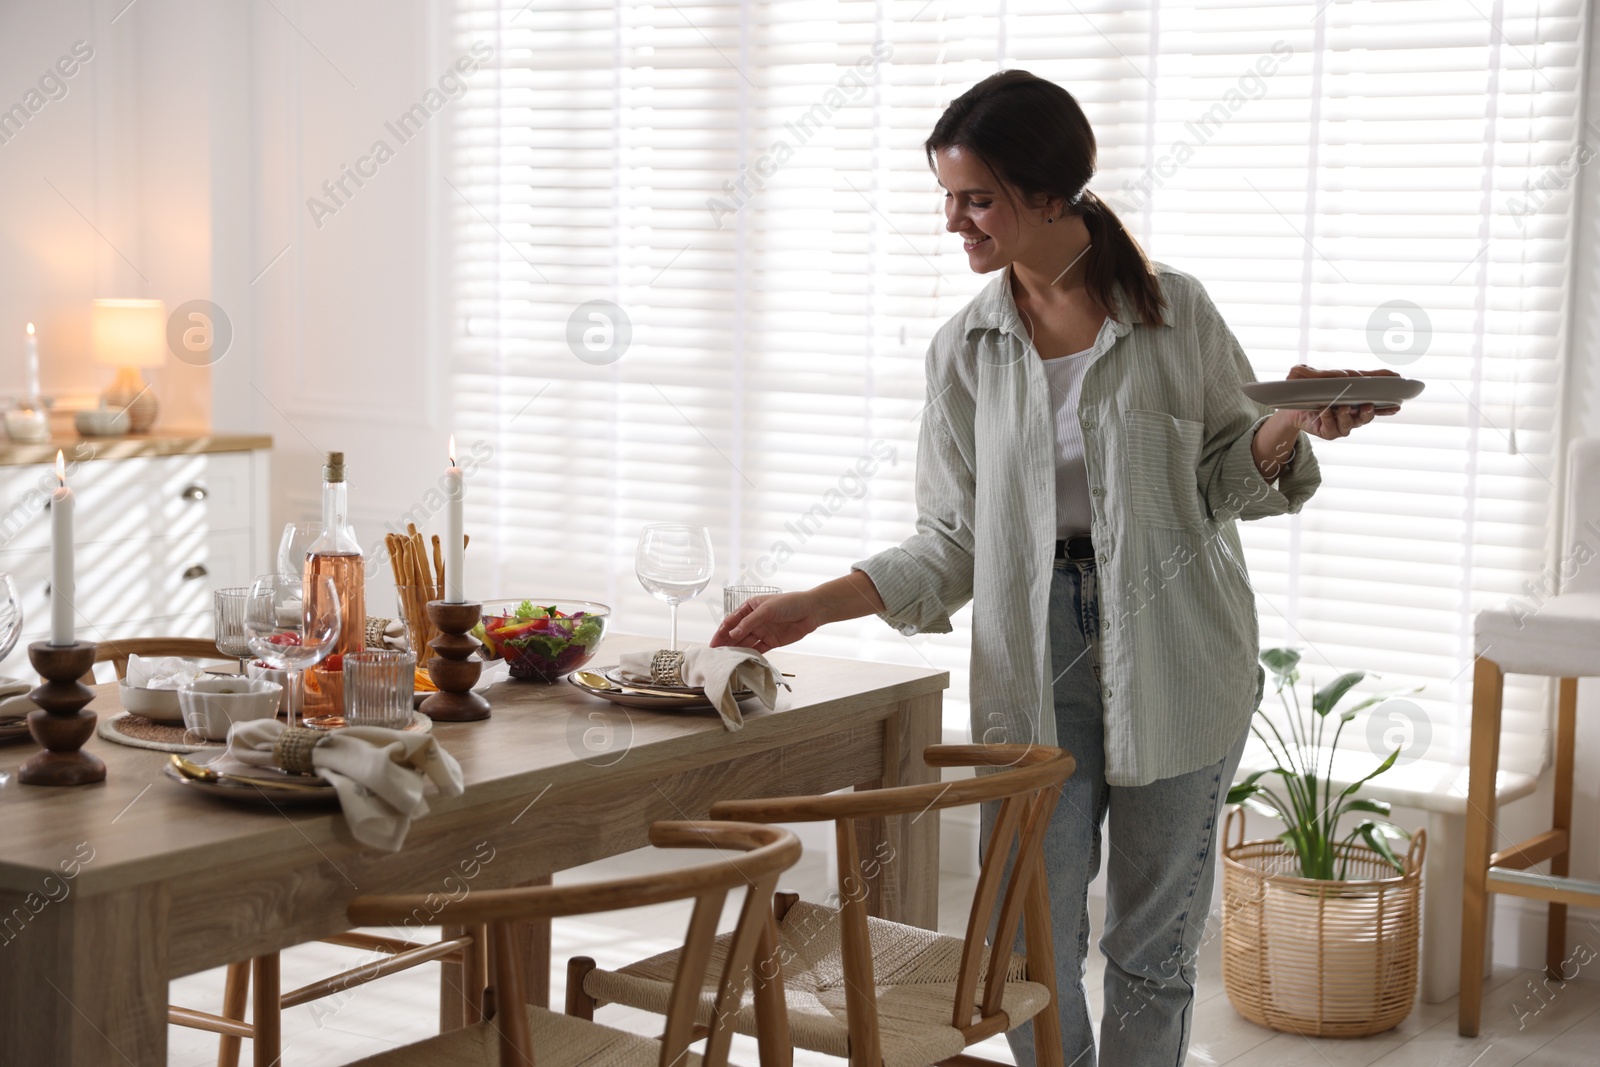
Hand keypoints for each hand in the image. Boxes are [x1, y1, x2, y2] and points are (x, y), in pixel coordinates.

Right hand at [710, 593, 820, 652]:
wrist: (811, 611)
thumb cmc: (790, 603)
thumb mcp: (766, 609)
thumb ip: (749, 622)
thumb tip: (732, 634)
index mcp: (750, 607)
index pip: (731, 621)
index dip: (721, 632)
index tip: (713, 643)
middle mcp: (754, 620)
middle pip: (736, 634)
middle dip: (726, 644)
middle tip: (716, 655)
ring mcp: (763, 631)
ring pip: (745, 643)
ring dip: (737, 650)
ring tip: (727, 660)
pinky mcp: (772, 641)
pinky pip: (758, 650)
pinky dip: (750, 655)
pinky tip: (742, 660)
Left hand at [1281, 364, 1400, 439]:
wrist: (1286, 407)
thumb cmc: (1301, 389)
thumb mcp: (1304, 376)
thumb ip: (1315, 373)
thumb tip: (1334, 374)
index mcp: (1353, 391)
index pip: (1373, 387)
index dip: (1386, 383)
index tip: (1399, 380)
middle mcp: (1352, 408)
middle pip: (1370, 411)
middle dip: (1373, 409)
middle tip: (1369, 404)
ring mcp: (1342, 422)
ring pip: (1353, 423)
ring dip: (1348, 416)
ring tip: (1342, 408)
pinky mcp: (1330, 432)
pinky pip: (1333, 429)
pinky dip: (1329, 420)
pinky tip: (1324, 412)